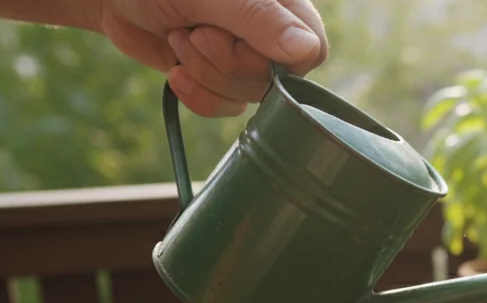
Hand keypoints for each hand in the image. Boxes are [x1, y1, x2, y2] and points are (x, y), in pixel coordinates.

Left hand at [88, 0, 328, 116]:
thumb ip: (258, 19)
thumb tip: (306, 50)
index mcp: (282, 4)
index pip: (311, 50)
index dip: (268, 59)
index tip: (225, 35)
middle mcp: (272, 30)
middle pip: (275, 79)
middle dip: (223, 63)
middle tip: (193, 33)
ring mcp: (247, 55)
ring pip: (248, 96)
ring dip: (204, 73)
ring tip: (179, 38)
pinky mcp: (222, 76)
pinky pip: (227, 108)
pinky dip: (197, 95)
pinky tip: (175, 71)